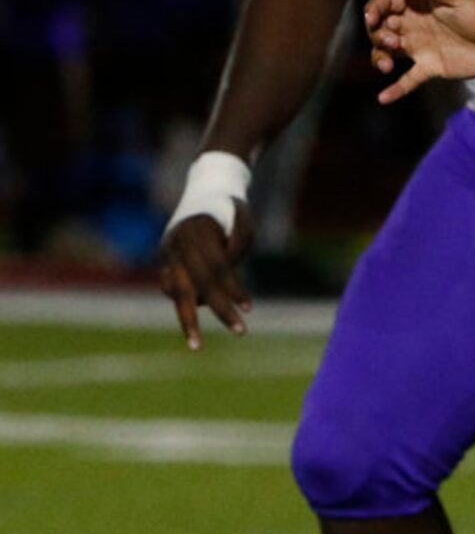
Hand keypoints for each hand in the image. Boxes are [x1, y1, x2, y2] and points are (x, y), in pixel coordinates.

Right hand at [159, 205, 255, 349]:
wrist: (205, 190)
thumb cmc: (231, 209)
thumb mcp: (244, 222)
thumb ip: (237, 248)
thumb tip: (222, 285)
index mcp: (197, 230)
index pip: (218, 267)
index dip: (234, 289)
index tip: (249, 309)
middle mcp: (177, 243)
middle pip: (196, 285)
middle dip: (217, 310)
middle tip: (238, 333)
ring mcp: (168, 252)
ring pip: (176, 292)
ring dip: (188, 319)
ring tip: (196, 343)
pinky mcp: (166, 260)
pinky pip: (173, 288)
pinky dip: (186, 301)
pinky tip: (191, 321)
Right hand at [364, 0, 474, 103]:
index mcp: (420, 2)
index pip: (386, 2)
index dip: (375, 8)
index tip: (372, 17)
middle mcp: (416, 24)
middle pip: (381, 27)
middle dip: (377, 33)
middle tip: (391, 39)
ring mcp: (422, 46)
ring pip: (388, 51)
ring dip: (379, 56)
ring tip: (386, 65)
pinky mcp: (432, 67)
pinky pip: (409, 79)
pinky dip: (396, 89)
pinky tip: (383, 98)